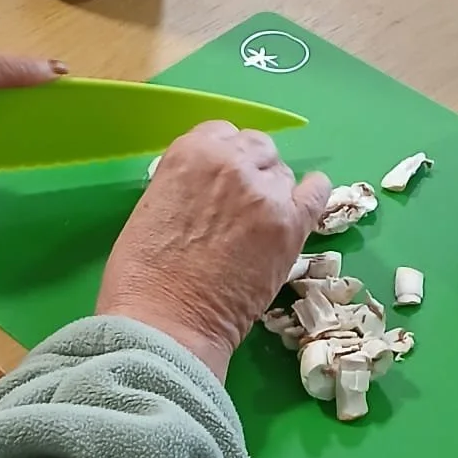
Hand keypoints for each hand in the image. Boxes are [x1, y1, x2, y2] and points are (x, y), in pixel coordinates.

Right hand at [97, 123, 330, 378]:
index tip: (218, 181)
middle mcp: (232, 162)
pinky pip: (316, 193)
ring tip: (259, 224)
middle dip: (250, 170)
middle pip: (258, 148)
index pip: (221, 133)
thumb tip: (209, 188)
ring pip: (282, 174)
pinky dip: (311, 195)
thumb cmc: (141, 275)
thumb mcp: (153, 206)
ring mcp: (266, 194)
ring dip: (272, 192)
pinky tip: (303, 206)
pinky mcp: (291, 225)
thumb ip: (186, 183)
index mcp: (191, 152)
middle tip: (239, 205)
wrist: (165, 324)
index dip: (222, 157)